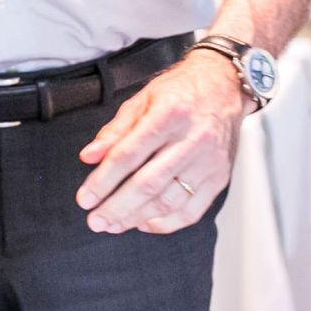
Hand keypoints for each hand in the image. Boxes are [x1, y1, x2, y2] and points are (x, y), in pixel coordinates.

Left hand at [74, 52, 252, 234]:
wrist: (224, 87)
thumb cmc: (181, 91)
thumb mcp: (142, 99)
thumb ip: (115, 130)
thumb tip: (90, 156)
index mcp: (169, 114)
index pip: (129, 155)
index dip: (103, 181)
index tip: (85, 198)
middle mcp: (192, 139)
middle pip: (148, 184)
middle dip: (116, 207)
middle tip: (95, 220)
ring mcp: (208, 162)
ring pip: (168, 201)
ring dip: (136, 218)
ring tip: (114, 224)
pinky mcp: (219, 178)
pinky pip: (191, 211)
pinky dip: (165, 223)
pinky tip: (144, 223)